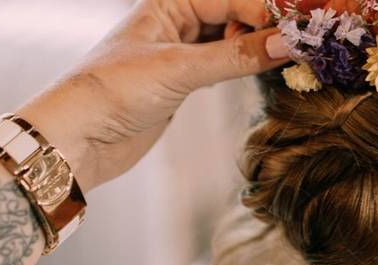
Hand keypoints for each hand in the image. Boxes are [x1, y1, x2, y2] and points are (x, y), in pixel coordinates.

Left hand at [18, 0, 290, 190]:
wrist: (77, 138)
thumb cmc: (111, 91)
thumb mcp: (179, 70)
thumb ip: (235, 57)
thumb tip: (286, 43)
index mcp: (168, 3)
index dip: (266, 13)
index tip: (299, 31)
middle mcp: (175, 23)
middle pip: (234, 15)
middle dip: (266, 28)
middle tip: (300, 45)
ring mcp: (180, 54)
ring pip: (232, 42)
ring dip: (258, 49)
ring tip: (290, 60)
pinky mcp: (182, 84)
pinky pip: (224, 67)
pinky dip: (245, 69)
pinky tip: (266, 73)